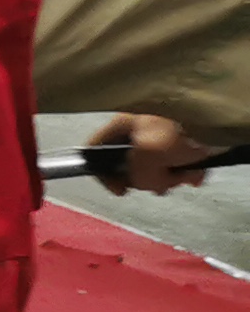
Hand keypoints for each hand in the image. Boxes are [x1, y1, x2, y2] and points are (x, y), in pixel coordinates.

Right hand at [86, 111, 220, 192]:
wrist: (218, 121)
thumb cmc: (180, 130)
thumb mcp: (146, 154)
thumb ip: (134, 175)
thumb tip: (142, 183)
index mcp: (122, 125)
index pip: (94, 151)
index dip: (103, 175)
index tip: (121, 190)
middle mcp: (138, 128)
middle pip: (127, 165)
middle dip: (146, 179)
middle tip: (163, 181)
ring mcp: (160, 135)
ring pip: (154, 168)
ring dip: (170, 179)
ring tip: (186, 175)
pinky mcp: (182, 141)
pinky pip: (176, 164)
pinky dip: (184, 173)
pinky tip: (195, 173)